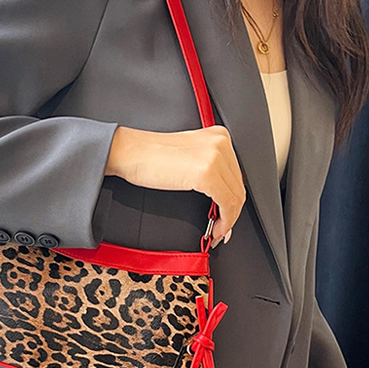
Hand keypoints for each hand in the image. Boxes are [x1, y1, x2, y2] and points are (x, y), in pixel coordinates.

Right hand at [105, 125, 245, 244]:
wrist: (130, 153)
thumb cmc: (150, 156)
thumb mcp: (189, 156)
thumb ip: (209, 170)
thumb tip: (222, 197)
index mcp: (218, 136)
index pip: (236, 174)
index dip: (234, 199)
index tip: (228, 215)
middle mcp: (221, 143)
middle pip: (238, 186)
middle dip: (233, 212)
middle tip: (223, 229)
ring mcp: (215, 158)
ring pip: (235, 197)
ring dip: (229, 220)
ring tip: (218, 231)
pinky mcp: (206, 174)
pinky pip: (226, 203)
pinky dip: (225, 221)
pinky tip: (216, 229)